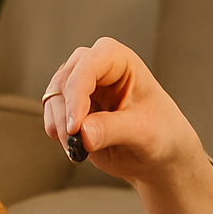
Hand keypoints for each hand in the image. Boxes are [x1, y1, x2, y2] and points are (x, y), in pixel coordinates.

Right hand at [42, 38, 212, 213]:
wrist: (159, 153)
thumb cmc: (161, 133)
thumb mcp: (143, 132)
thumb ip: (112, 130)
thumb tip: (82, 133)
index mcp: (117, 59)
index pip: (87, 66)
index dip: (77, 96)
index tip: (76, 128)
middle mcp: (94, 68)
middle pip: (63, 81)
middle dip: (65, 114)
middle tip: (76, 143)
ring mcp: (80, 88)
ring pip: (53, 101)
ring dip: (60, 128)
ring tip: (81, 149)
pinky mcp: (71, 110)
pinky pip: (51, 119)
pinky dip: (59, 136)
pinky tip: (79, 148)